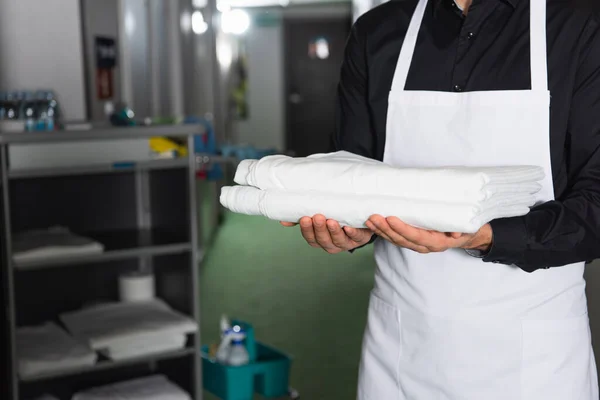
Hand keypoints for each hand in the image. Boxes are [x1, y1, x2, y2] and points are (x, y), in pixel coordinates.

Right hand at [280, 214, 373, 253]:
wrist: (359, 219)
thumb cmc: (335, 217)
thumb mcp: (318, 217)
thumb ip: (302, 219)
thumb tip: (283, 221)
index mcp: (320, 240)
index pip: (311, 238)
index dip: (308, 230)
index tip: (305, 218)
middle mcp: (332, 244)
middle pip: (324, 240)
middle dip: (320, 229)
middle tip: (317, 217)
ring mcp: (346, 243)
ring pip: (339, 240)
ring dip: (334, 231)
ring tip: (331, 221)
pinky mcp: (360, 238)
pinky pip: (356, 237)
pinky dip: (352, 233)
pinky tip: (348, 227)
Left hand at [365, 215, 492, 253]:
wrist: (465, 236)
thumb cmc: (464, 228)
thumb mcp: (466, 228)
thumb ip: (459, 230)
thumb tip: (455, 234)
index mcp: (436, 242)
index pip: (416, 236)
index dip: (402, 229)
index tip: (390, 219)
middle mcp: (424, 246)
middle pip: (401, 239)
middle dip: (386, 229)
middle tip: (373, 217)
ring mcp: (416, 245)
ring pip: (395, 240)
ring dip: (381, 231)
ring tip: (369, 220)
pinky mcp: (411, 242)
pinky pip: (395, 239)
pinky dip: (383, 232)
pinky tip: (373, 225)